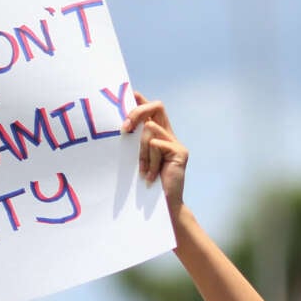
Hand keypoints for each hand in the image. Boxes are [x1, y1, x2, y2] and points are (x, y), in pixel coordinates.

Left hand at [122, 92, 187, 214]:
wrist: (164, 206)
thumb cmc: (145, 185)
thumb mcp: (136, 158)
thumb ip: (133, 142)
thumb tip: (119, 126)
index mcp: (158, 134)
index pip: (152, 107)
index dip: (141, 99)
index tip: (127, 94)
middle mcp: (169, 135)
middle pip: (157, 106)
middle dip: (137, 112)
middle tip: (124, 129)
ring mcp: (176, 143)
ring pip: (151, 129)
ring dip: (141, 152)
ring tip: (143, 172)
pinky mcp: (180, 152)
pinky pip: (157, 144)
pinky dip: (150, 161)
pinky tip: (150, 177)